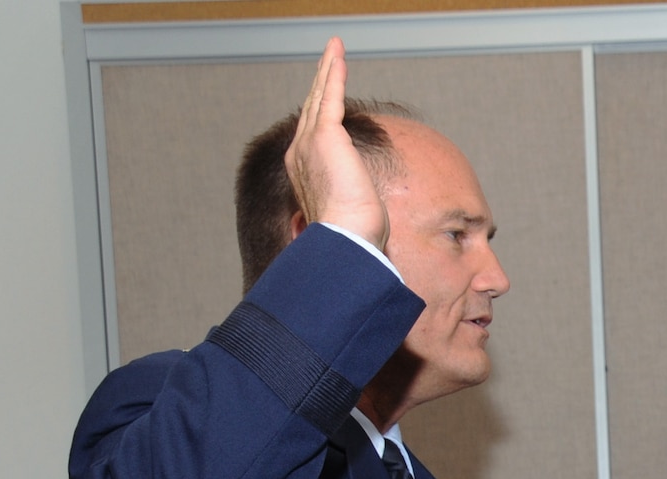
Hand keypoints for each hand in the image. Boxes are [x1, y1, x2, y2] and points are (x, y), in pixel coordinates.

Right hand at [284, 38, 387, 250]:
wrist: (347, 240)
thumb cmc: (353, 238)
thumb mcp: (350, 215)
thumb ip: (350, 203)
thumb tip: (365, 218)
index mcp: (304, 171)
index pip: (312, 133)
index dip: (318, 111)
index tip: (325, 98)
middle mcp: (301, 153)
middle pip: (311, 108)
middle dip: (319, 83)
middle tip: (328, 62)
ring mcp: (310, 142)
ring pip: (319, 96)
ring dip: (327, 70)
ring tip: (334, 50)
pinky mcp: (327, 134)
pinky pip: (331, 94)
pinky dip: (334, 73)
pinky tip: (339, 54)